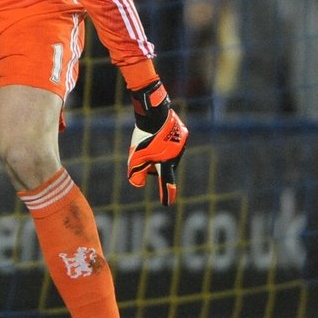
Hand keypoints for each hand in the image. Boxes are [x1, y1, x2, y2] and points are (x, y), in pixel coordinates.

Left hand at [126, 80, 187, 205]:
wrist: (155, 114)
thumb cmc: (145, 137)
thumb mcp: (136, 158)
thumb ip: (136, 174)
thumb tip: (138, 184)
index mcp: (167, 163)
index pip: (166, 182)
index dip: (166, 194)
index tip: (167, 204)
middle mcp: (177, 155)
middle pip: (162, 164)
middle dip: (152, 160)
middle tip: (143, 148)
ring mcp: (181, 143)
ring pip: (166, 152)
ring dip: (157, 149)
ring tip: (149, 138)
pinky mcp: (182, 132)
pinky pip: (169, 139)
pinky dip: (162, 139)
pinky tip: (156, 131)